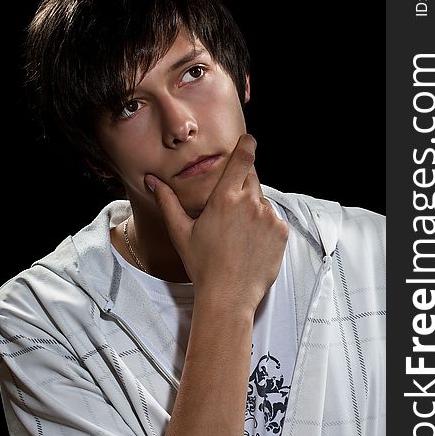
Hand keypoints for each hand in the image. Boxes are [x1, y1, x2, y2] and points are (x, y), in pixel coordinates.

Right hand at [146, 134, 288, 315]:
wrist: (229, 296)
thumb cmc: (203, 265)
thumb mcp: (181, 232)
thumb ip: (168, 201)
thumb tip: (153, 181)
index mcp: (225, 198)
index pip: (242, 158)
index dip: (247, 144)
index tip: (248, 139)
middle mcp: (250, 203)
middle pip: (251, 180)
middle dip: (242, 189)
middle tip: (230, 214)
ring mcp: (269, 218)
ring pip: (263, 202)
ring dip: (254, 211)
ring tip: (239, 236)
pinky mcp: (281, 232)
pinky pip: (275, 220)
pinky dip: (266, 227)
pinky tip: (251, 244)